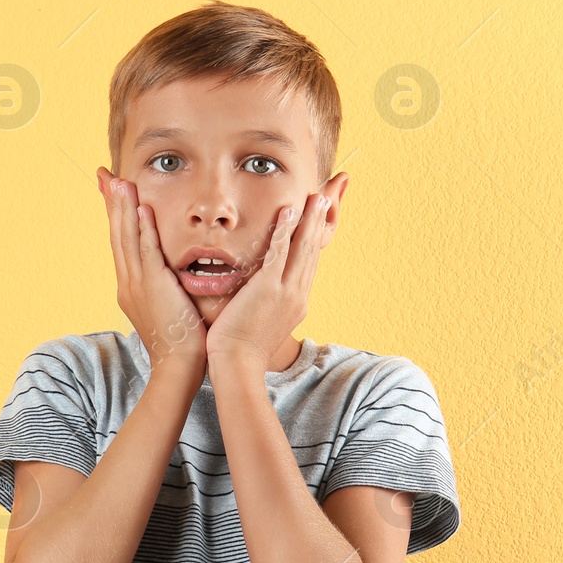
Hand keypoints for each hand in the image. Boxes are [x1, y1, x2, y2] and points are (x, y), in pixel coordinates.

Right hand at [96, 166, 206, 378]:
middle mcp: (128, 282)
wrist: (177, 366)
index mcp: (130, 286)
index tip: (111, 191)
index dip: (115, 215)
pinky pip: (146, 253)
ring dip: (122, 208)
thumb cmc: (179, 340)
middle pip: (117, 235)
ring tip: (119, 181)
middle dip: (111, 203)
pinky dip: (142, 231)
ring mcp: (137, 284)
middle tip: (106, 175)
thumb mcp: (166, 306)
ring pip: (127, 239)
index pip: (121, 242)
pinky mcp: (153, 287)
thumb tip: (168, 271)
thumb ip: (163, 285)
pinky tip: (140, 210)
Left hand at [205, 191, 329, 366]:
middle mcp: (298, 295)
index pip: (309, 264)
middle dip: (319, 223)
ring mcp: (286, 291)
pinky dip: (285, 230)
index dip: (314, 240)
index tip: (317, 220)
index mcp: (297, 303)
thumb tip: (263, 298)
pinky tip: (288, 211)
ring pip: (302, 248)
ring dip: (309, 219)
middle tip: (324, 198)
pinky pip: (280, 252)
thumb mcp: (263, 324)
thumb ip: (268, 306)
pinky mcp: (269, 288)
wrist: (238, 365)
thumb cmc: (242, 350)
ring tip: (316, 197)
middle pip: (312, 251)